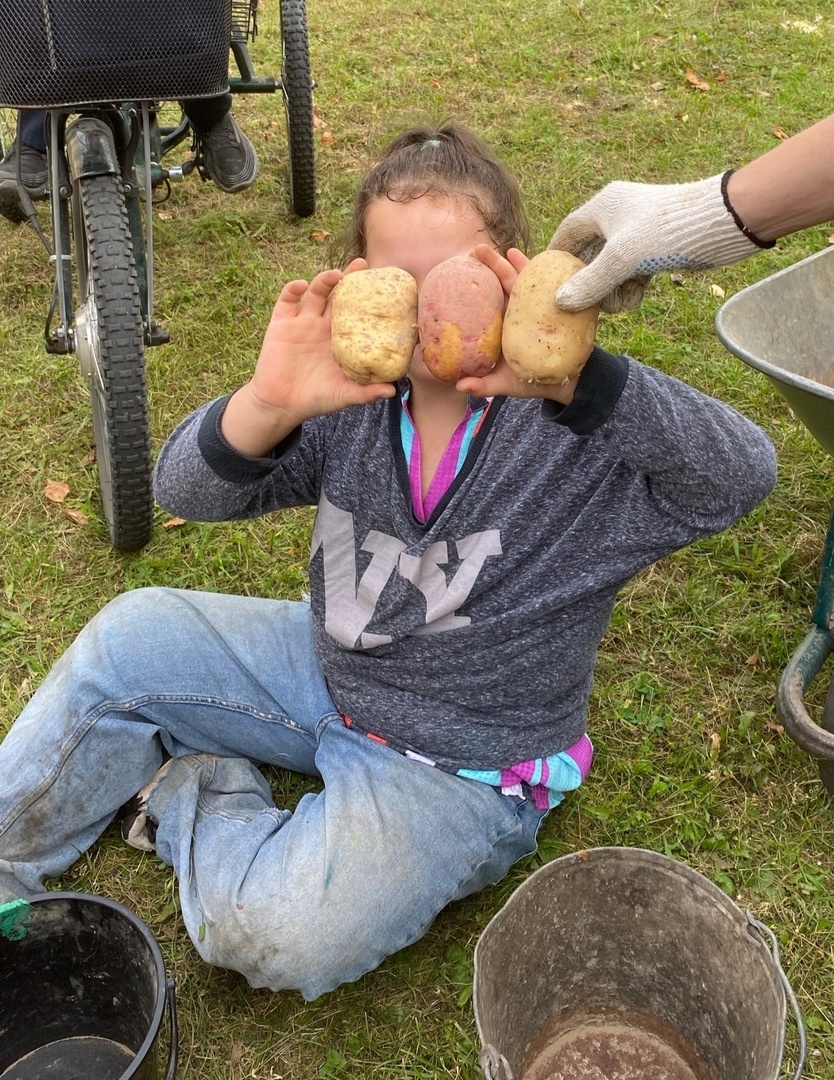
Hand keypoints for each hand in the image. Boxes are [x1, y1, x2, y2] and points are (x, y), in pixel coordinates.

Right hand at [221, 265, 394, 455]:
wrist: (281, 405)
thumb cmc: (316, 399)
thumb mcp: (344, 395)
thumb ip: (366, 392)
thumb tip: (393, 390)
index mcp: (340, 339)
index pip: (356, 312)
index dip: (367, 297)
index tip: (382, 284)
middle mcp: (322, 325)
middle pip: (337, 295)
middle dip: (348, 278)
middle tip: (362, 264)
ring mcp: (301, 322)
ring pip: (314, 293)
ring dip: (324, 280)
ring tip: (335, 275)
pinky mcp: (280, 324)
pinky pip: (286, 301)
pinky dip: (292, 290)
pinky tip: (301, 286)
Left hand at [456, 245, 581, 405]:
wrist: (562, 383)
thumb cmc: (528, 382)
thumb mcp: (503, 385)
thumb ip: (482, 385)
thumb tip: (458, 386)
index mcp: (498, 326)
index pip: (481, 301)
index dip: (470, 286)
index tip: (455, 272)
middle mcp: (513, 313)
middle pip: (499, 284)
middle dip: (489, 265)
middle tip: (475, 250)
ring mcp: (532, 308)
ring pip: (522, 281)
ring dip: (515, 264)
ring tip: (506, 250)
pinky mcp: (551, 307)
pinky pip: (547, 288)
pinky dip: (544, 274)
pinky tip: (542, 261)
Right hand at [548, 173, 760, 313]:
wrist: (722, 223)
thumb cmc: (666, 232)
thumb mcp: (622, 260)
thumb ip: (590, 283)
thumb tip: (560, 302)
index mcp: (603, 207)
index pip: (567, 232)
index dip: (555, 257)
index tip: (546, 282)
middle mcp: (617, 217)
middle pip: (589, 254)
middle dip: (588, 282)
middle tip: (585, 305)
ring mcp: (638, 233)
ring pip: (612, 267)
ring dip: (611, 289)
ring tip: (617, 306)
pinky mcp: (656, 248)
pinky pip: (633, 270)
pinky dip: (632, 287)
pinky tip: (636, 300)